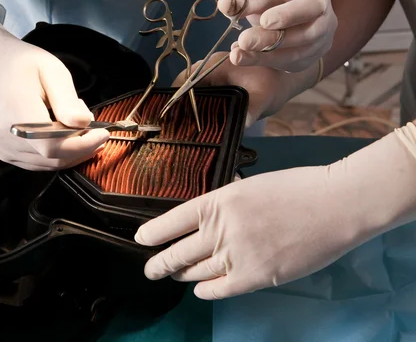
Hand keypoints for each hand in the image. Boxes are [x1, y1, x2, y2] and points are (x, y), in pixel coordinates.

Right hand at [0, 19, 109, 170]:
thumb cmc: (27, 67)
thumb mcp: (54, 72)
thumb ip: (67, 100)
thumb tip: (83, 123)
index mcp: (17, 110)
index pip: (51, 144)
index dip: (81, 145)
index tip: (102, 134)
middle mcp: (7, 134)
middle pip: (53, 157)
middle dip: (82, 146)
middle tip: (95, 128)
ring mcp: (4, 147)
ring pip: (50, 164)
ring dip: (72, 150)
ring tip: (75, 124)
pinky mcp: (6, 154)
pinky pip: (41, 163)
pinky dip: (60, 154)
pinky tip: (63, 134)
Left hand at [135, 123, 415, 299]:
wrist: (335, 205)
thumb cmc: (296, 189)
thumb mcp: (250, 186)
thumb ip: (224, 203)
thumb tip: (205, 217)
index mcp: (218, 201)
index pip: (172, 220)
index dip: (152, 233)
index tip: (141, 240)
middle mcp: (222, 228)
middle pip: (178, 253)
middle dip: (159, 264)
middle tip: (150, 268)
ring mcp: (238, 254)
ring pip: (196, 272)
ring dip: (182, 275)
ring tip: (175, 275)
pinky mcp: (256, 276)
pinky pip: (218, 289)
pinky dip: (205, 290)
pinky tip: (200, 289)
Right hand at [172, 52, 318, 127]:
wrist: (285, 79)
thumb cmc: (274, 83)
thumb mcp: (264, 97)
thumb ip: (252, 110)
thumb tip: (241, 124)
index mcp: (213, 65)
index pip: (184, 80)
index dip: (175, 99)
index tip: (172, 120)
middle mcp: (206, 69)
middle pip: (182, 89)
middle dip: (178, 108)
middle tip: (176, 132)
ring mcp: (209, 78)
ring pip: (189, 95)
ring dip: (186, 111)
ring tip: (183, 133)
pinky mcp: (213, 87)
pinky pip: (198, 98)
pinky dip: (196, 111)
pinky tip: (196, 129)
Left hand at [218, 0, 336, 71]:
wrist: (289, 14)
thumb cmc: (277, 0)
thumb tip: (224, 4)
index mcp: (317, 1)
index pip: (308, 8)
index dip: (287, 16)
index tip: (264, 21)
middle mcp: (324, 25)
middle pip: (301, 36)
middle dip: (269, 40)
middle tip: (243, 41)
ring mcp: (318, 47)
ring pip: (291, 56)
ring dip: (261, 57)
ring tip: (236, 54)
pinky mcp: (305, 62)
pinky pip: (284, 66)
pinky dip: (261, 62)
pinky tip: (242, 57)